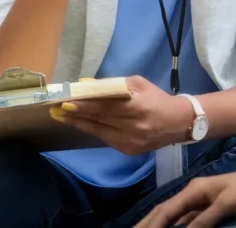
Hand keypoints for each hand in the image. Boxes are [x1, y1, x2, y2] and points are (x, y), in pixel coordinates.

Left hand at [50, 75, 193, 155]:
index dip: (85, 106)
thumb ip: (112, 85)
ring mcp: (131, 142)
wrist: (178, 123)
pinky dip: (94, 131)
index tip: (66, 102)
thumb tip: (87, 85)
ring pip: (100, 132)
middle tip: (57, 109)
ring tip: (62, 117)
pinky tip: (81, 124)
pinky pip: (106, 139)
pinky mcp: (130, 151)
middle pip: (100, 120)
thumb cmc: (156, 98)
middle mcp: (134, 127)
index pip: (105, 107)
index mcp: (137, 107)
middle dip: (76, 115)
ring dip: (80, 124)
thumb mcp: (138, 84)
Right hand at [135, 162, 235, 227]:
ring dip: (159, 224)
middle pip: (164, 211)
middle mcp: (193, 193)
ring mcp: (201, 200)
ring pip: (174, 215)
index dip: (151, 224)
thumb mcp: (227, 204)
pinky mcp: (210, 206)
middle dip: (147, 223)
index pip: (166, 211)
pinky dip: (175, 225)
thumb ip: (205, 219)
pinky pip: (186, 218)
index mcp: (194, 190)